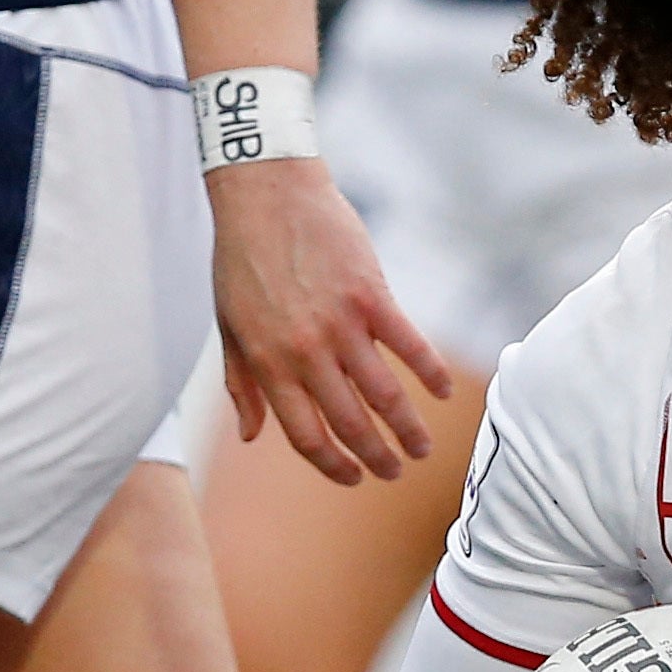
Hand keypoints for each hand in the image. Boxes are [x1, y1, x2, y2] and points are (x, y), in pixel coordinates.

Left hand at [210, 153, 452, 482]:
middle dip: (377, 458)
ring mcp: (341, 325)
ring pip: (385, 395)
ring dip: (409, 429)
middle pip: (351, 423)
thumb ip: (242, 384)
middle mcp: (306, 353)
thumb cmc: (242, 259)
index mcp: (269, 364)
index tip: (353, 478)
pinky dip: (430, 374)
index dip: (332, 465)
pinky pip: (409, 346)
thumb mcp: (229, 327)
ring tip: (422, 448)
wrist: (265, 194)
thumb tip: (251, 436)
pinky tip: (442, 393)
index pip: (306, 435)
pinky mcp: (371, 296)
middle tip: (395, 473)